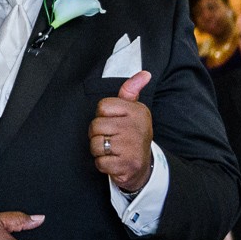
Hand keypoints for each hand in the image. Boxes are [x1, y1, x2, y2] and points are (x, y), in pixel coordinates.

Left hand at [89, 71, 154, 191]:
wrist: (142, 166)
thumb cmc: (132, 134)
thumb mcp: (133, 110)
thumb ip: (132, 91)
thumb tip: (145, 73)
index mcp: (137, 111)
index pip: (102, 106)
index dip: (103, 116)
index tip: (113, 122)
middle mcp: (136, 127)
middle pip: (95, 125)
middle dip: (98, 135)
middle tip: (111, 139)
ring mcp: (132, 146)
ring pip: (95, 144)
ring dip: (99, 151)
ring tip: (113, 150)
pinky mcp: (126, 164)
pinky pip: (100, 162)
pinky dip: (103, 164)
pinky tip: (114, 161)